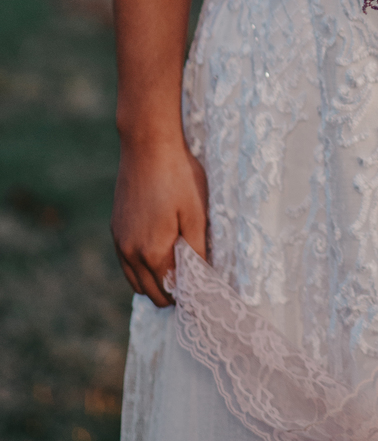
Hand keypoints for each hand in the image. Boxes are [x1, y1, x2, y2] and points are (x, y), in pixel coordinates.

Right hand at [111, 135, 208, 306]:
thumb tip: (200, 276)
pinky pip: (126, 262)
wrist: (147, 146)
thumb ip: (196, 249)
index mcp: (152, 252)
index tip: (200, 291)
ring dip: (153, 282)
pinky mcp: (115, 228)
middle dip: (169, 293)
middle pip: (149, 291)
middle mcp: (130, 253)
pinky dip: (140, 267)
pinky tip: (157, 255)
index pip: (168, 291)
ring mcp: (119, 241)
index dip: (185, 294)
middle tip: (190, 285)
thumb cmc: (178, 176)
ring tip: (175, 273)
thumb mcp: (196, 213)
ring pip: (134, 279)